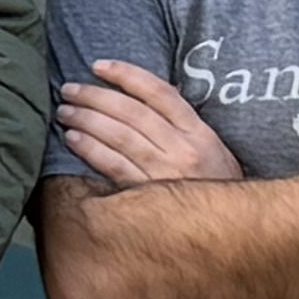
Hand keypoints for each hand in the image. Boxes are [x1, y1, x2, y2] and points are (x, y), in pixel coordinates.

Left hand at [53, 58, 240, 188]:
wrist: (233, 232)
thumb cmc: (216, 188)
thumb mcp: (213, 152)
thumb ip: (183, 127)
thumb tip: (143, 101)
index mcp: (200, 134)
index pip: (160, 93)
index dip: (127, 75)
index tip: (99, 66)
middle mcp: (183, 150)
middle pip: (132, 112)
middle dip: (96, 96)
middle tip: (70, 89)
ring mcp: (165, 174)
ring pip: (120, 136)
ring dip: (87, 120)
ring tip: (65, 112)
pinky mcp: (148, 197)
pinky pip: (114, 167)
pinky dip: (91, 150)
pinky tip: (73, 140)